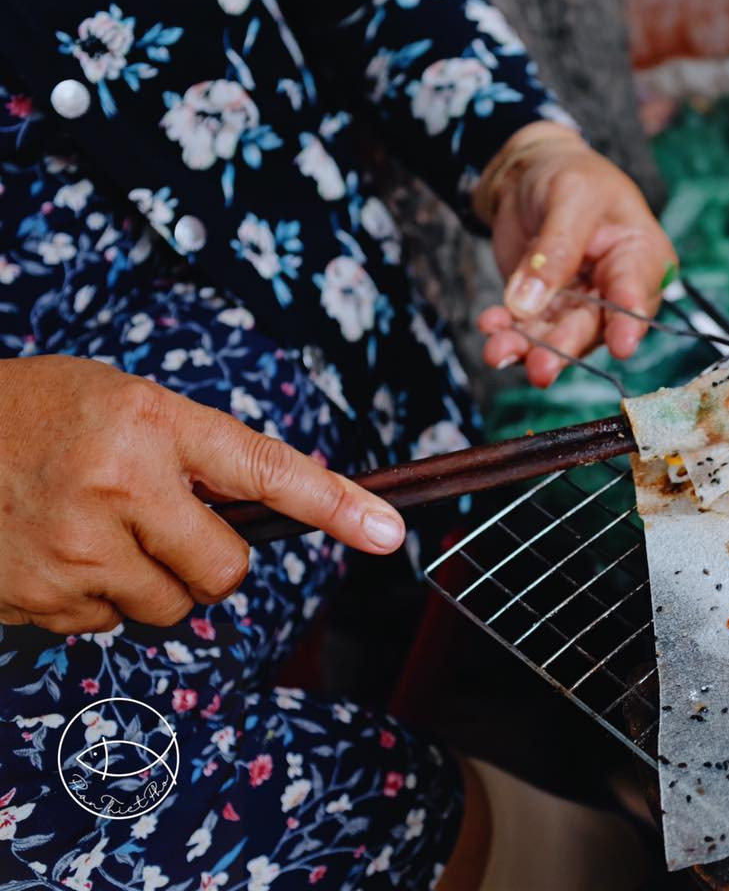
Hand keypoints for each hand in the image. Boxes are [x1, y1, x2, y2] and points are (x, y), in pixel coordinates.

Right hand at [0, 355, 405, 634]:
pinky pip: (107, 626)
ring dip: (152, 581)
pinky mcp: (36, 598)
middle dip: (210, 561)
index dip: (336, 504)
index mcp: (154, 424)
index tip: (389, 531)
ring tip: (100, 531)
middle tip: (166, 525)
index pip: (267, 470)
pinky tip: (58, 551)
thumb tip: (284, 506)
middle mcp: (120, 485)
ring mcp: (75, 548)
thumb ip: (202, 455)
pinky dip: (96, 600)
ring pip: (168, 608)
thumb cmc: (44, 413)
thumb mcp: (133, 405)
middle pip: (224, 572)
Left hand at [474, 121, 675, 387]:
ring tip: (498, 352)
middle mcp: (616, 288)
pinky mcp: (546, 308)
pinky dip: (507, 332)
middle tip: (541, 368)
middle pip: (594, 325)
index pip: (636, 292)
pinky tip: (490, 326)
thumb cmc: (567, 174)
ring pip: (558, 336)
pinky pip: (528, 329)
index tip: (621, 345)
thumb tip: (527, 304)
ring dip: (528, 348)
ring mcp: (580, 303)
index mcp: (640, 256)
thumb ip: (554, 250)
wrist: (531, 174)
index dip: (629, 321)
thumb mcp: (567, 197)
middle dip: (564, 347)